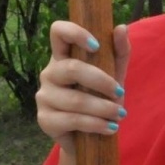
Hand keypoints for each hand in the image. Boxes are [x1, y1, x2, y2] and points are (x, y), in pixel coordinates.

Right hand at [36, 20, 130, 151]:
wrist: (90, 136)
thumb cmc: (100, 99)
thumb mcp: (114, 75)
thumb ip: (119, 52)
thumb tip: (121, 28)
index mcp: (63, 57)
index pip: (58, 32)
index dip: (75, 33)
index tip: (97, 45)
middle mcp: (49, 73)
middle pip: (72, 68)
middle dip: (102, 81)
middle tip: (121, 92)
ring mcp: (44, 97)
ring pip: (75, 99)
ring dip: (103, 108)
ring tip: (120, 114)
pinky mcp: (44, 120)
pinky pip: (72, 120)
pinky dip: (96, 124)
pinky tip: (110, 127)